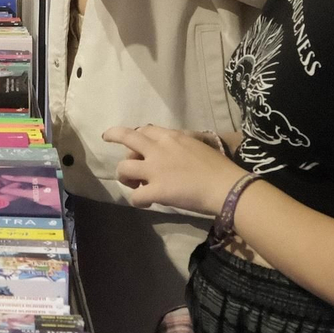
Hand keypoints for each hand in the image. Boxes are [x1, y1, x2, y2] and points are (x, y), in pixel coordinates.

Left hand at [102, 125, 247, 215]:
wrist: (227, 186)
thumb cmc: (220, 167)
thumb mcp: (200, 144)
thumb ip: (185, 142)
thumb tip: (181, 144)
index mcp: (172, 137)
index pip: (146, 130)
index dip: (138, 135)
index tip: (136, 140)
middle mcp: (158, 149)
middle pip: (126, 137)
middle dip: (114, 136)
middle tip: (106, 138)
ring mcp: (155, 170)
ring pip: (123, 168)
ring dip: (124, 177)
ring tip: (134, 185)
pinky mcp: (156, 190)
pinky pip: (134, 196)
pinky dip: (137, 201)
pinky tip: (146, 203)